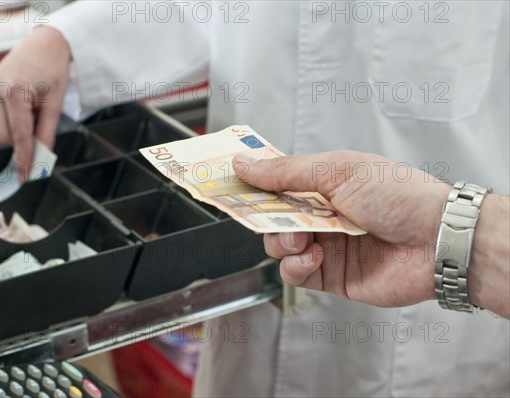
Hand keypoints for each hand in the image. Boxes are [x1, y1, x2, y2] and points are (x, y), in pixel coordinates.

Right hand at [0, 26, 70, 180]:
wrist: (44, 45)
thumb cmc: (52, 70)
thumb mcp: (56, 104)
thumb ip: (47, 133)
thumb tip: (42, 158)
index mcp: (15, 92)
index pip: (19, 137)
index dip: (24, 160)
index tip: (25, 176)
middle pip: (0, 138)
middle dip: (18, 140)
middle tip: (35, 121)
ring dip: (7, 132)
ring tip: (25, 114)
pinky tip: (10, 115)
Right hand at [233, 151, 450, 307]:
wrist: (437, 238)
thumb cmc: (397, 193)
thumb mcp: (336, 171)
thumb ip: (286, 171)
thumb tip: (243, 163)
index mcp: (322, 182)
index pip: (276, 181)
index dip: (251, 183)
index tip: (226, 183)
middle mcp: (321, 213)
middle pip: (271, 216)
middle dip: (263, 216)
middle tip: (259, 214)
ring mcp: (325, 244)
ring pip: (278, 246)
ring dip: (281, 242)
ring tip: (301, 239)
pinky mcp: (331, 275)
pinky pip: (295, 274)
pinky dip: (295, 267)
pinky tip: (311, 258)